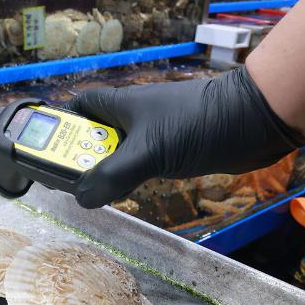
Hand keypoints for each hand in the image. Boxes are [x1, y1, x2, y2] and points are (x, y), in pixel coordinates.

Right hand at [64, 66, 304, 208]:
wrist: (253, 121)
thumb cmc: (195, 125)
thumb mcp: (147, 151)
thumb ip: (112, 175)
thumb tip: (82, 198)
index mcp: (120, 106)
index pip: (80, 106)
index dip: (63, 123)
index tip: (51, 149)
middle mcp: (133, 117)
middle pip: (96, 135)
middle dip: (83, 156)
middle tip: (76, 182)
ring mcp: (154, 133)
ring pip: (119, 152)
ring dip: (108, 170)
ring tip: (99, 193)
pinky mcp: (173, 148)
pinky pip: (142, 163)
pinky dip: (131, 177)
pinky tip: (129, 192)